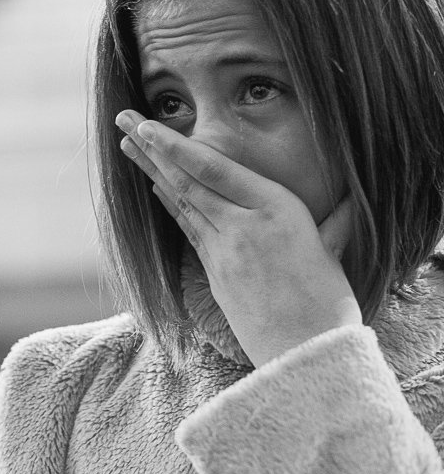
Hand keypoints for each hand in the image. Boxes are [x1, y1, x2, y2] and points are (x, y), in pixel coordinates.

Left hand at [116, 109, 360, 366]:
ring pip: (182, 199)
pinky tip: (154, 186)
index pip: (215, 169)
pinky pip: (187, 227)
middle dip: (153, 148)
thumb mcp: (333, 253)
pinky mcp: (213, 272)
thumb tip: (350, 203)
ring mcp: (223, 249)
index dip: (178, 146)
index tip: (149, 127)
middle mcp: (245, 224)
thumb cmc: (328, 304)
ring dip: (152, 169)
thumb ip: (334, 223)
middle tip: (123, 119)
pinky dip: (170, 203)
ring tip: (127, 144)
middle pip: (189, 179)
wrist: (308, 354)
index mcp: (279, 209)